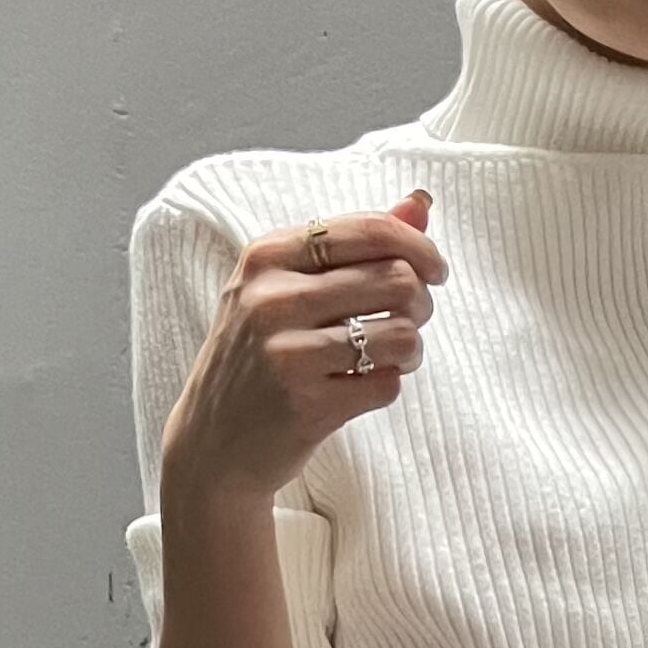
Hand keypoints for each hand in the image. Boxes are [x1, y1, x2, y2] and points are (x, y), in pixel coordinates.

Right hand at [163, 190, 446, 507]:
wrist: (213, 442)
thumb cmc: (258, 357)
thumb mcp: (283, 287)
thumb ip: (351, 244)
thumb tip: (420, 204)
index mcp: (267, 256)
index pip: (367, 230)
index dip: (417, 246)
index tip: (434, 269)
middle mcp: (273, 299)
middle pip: (395, 278)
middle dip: (422, 299)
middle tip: (414, 317)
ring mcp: (289, 354)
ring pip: (401, 333)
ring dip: (413, 347)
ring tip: (396, 354)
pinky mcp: (308, 406)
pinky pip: (388, 384)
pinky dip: (391, 384)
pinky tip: (368, 385)